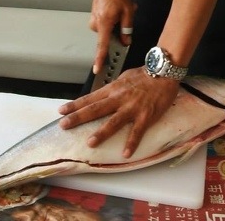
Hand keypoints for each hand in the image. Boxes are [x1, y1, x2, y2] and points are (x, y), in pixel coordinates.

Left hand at [58, 67, 179, 157]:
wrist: (163, 72)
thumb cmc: (143, 75)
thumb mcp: (123, 78)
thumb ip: (112, 89)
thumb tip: (100, 97)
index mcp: (113, 89)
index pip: (90, 98)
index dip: (75, 105)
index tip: (61, 111)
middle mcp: (119, 98)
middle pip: (96, 109)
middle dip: (78, 117)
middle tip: (64, 125)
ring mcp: (132, 108)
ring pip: (114, 121)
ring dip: (102, 132)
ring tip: (90, 143)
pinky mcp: (146, 116)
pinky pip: (137, 131)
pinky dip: (132, 143)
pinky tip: (125, 153)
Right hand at [90, 0, 136, 73]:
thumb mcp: (128, 11)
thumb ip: (127, 29)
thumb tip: (126, 41)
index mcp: (104, 24)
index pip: (102, 46)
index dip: (100, 59)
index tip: (96, 69)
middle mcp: (96, 24)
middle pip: (110, 37)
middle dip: (120, 29)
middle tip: (126, 16)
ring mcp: (94, 21)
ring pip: (109, 30)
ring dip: (118, 23)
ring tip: (123, 10)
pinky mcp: (95, 18)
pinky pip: (106, 25)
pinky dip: (113, 20)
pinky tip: (117, 10)